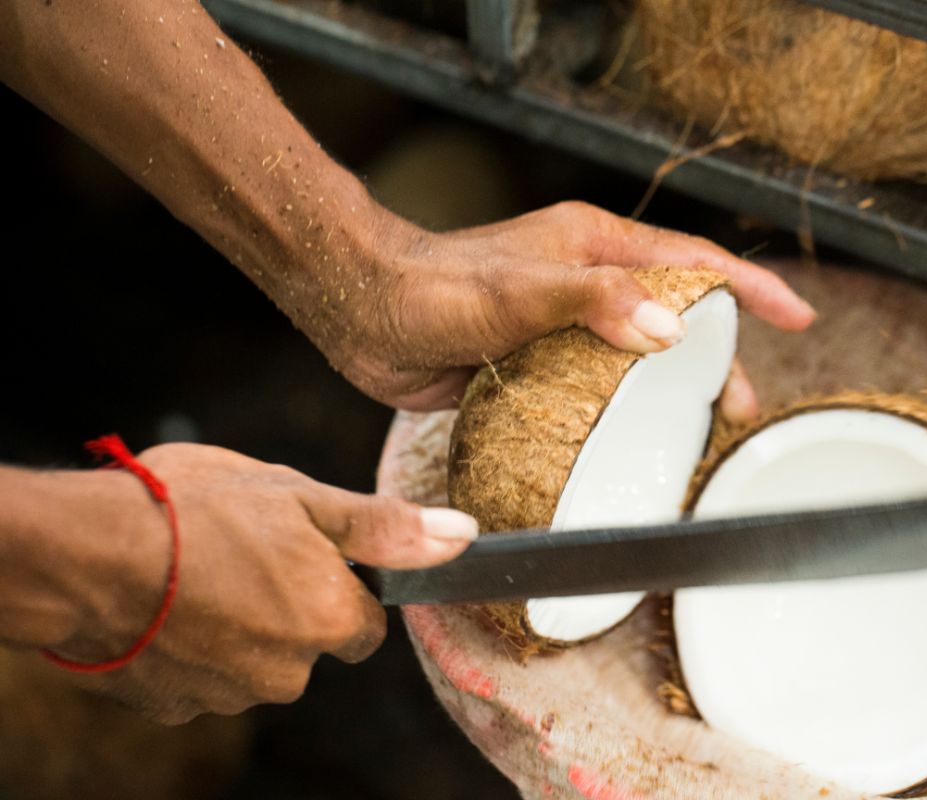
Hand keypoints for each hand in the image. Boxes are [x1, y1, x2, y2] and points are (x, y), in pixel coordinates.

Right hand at [46, 443, 476, 723]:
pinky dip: (189, 647)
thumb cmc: (197, 511)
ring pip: (252, 662)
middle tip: (244, 554)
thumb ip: (384, 526)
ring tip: (197, 571)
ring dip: (236, 626)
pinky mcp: (172, 706)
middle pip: (307, 645)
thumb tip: (463, 536)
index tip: (304, 557)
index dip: (338, 585)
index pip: (364, 622)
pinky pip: (198, 677)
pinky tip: (165, 604)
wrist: (85, 554)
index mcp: (328, 621)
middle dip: (285, 607)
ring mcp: (226, 696)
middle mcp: (287, 673)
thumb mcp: (303, 498)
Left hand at [317, 201, 814, 417]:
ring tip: (699, 438)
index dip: (750, 288)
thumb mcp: (521, 292)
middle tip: (742, 410)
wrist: (364, 310)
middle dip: (718, 360)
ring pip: (637, 360)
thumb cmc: (435, 286)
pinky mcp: (535, 363)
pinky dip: (620, 416)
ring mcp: (562, 325)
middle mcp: (587, 283)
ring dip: (671, 394)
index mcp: (595, 247)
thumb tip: (671, 328)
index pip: (695, 261)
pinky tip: (631, 448)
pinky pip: (593, 390)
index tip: (798, 315)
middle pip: (676, 318)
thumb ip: (594, 302)